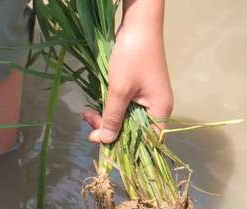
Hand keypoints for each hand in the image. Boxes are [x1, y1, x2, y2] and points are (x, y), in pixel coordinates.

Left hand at [83, 0, 172, 143]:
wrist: (137, 25)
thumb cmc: (133, 57)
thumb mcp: (119, 90)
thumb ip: (112, 117)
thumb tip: (105, 141)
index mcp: (160, 111)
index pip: (145, 141)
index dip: (124, 146)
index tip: (101, 143)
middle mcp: (155, 108)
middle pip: (131, 131)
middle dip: (108, 129)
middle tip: (88, 122)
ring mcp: (145, 99)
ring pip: (123, 119)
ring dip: (104, 118)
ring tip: (86, 113)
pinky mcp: (135, 91)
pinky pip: (120, 107)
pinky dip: (106, 108)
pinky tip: (91, 108)